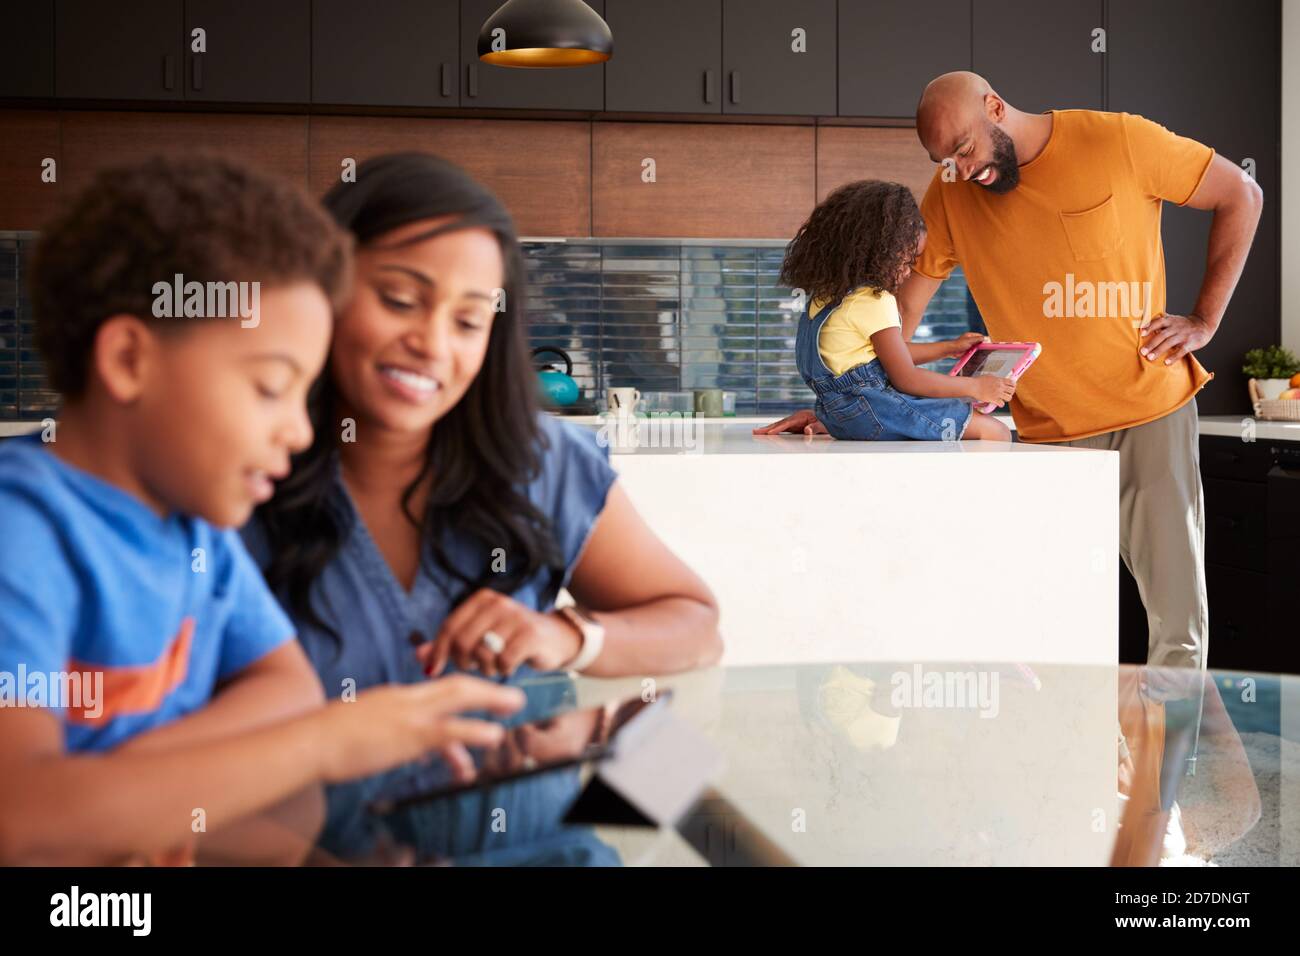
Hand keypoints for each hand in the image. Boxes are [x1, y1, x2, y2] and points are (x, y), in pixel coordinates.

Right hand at [317, 675, 524, 783]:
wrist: (308, 741)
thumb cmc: (329, 741)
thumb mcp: (367, 731)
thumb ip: (395, 736)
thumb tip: (418, 751)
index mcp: (396, 698)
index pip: (437, 689)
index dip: (463, 690)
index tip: (482, 696)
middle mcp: (406, 700)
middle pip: (456, 685)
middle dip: (487, 689)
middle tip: (513, 696)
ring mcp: (408, 714)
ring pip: (459, 697)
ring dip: (491, 699)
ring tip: (514, 707)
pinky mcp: (407, 734)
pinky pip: (449, 730)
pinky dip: (475, 730)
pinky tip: (493, 735)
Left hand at [419, 588, 581, 677]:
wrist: (556, 639)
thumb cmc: (512, 639)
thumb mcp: (480, 638)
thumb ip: (450, 644)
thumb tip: (419, 656)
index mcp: (482, 599)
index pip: (450, 626)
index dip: (438, 651)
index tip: (433, 671)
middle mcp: (498, 603)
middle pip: (463, 642)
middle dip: (464, 662)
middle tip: (474, 666)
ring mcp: (516, 617)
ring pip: (482, 653)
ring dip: (485, 667)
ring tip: (495, 664)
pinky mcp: (531, 634)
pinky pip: (503, 661)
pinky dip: (503, 670)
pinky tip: (510, 665)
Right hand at [752, 408, 827, 435]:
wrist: (833, 418)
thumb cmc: (829, 422)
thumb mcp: (824, 425)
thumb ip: (815, 428)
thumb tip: (807, 431)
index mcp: (802, 416)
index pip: (788, 423)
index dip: (778, 428)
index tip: (769, 433)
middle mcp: (796, 417)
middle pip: (779, 423)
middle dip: (767, 428)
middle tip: (755, 432)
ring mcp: (795, 421)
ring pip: (779, 426)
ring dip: (767, 429)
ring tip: (756, 432)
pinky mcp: (795, 426)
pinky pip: (782, 429)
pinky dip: (773, 431)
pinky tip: (767, 434)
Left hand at [947, 332, 988, 356]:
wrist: (951, 351)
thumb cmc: (959, 344)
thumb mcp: (969, 340)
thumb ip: (977, 339)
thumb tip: (984, 338)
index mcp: (970, 335)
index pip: (979, 336)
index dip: (984, 339)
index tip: (989, 342)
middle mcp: (970, 340)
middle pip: (979, 341)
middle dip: (982, 344)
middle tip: (987, 347)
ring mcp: (969, 345)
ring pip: (977, 347)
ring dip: (979, 349)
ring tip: (984, 351)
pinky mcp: (967, 350)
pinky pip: (974, 351)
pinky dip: (976, 352)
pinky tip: (979, 354)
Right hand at [969, 375, 1015, 407]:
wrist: (973, 386)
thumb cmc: (979, 381)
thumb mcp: (990, 376)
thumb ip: (997, 379)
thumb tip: (1001, 380)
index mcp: (1000, 380)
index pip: (1012, 383)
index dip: (1013, 385)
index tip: (1011, 387)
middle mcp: (1000, 386)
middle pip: (1012, 391)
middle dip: (1010, 392)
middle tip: (1007, 393)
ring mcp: (997, 393)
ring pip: (1009, 398)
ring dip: (1006, 399)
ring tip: (1003, 398)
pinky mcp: (993, 399)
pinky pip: (1002, 404)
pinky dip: (1001, 404)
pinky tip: (998, 403)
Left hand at [1138, 313, 1214, 364]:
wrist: (1203, 324)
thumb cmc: (1183, 324)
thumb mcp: (1173, 319)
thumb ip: (1161, 322)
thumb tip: (1143, 324)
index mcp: (1170, 321)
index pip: (1159, 322)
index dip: (1150, 327)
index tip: (1141, 333)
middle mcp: (1176, 327)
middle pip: (1162, 335)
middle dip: (1151, 344)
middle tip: (1142, 352)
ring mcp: (1183, 335)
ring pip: (1170, 343)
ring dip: (1159, 350)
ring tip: (1150, 358)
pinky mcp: (1190, 343)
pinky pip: (1181, 350)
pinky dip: (1174, 357)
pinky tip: (1167, 362)